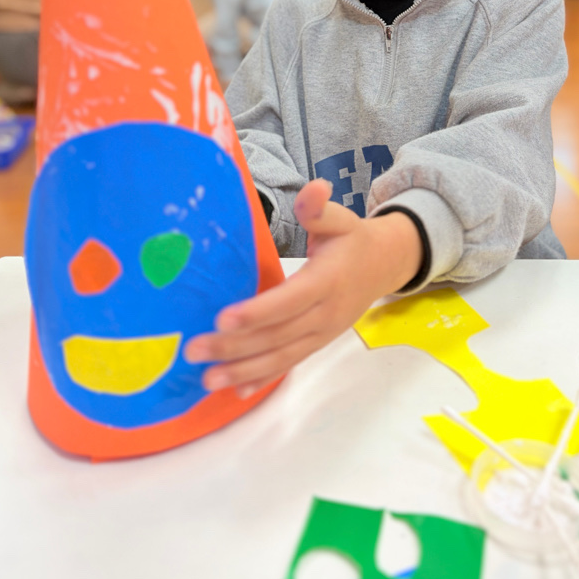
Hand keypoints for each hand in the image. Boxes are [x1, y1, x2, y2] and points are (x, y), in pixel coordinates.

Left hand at [183, 178, 422, 396]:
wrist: (384, 267)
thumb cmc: (353, 240)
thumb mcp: (340, 219)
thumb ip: (320, 208)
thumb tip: (315, 188)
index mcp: (326, 281)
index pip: (289, 301)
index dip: (257, 312)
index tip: (222, 318)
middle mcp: (324, 314)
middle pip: (277, 335)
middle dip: (234, 346)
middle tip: (194, 350)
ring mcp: (321, 334)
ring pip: (279, 357)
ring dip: (242, 370)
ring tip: (206, 378)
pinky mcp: (317, 344)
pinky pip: (288, 365)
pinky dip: (262, 379)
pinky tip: (235, 390)